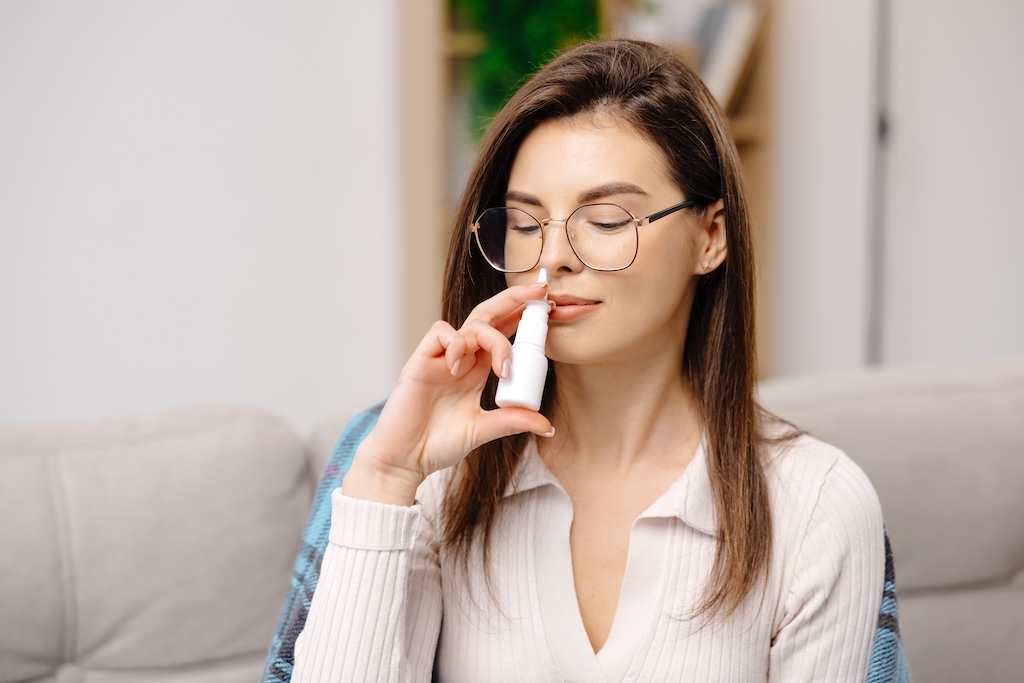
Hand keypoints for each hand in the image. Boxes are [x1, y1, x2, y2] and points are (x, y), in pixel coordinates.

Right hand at [342, 281, 553, 504]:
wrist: (404, 459)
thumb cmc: (436, 444)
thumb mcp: (482, 430)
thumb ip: (512, 422)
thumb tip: (548, 426)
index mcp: (476, 370)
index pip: (502, 333)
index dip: (522, 318)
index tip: (549, 309)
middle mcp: (461, 358)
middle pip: (488, 316)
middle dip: (514, 299)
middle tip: (540, 292)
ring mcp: (441, 358)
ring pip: (471, 324)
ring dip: (494, 339)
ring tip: (502, 369)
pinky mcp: (421, 361)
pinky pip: (441, 333)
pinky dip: (456, 345)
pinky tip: (458, 369)